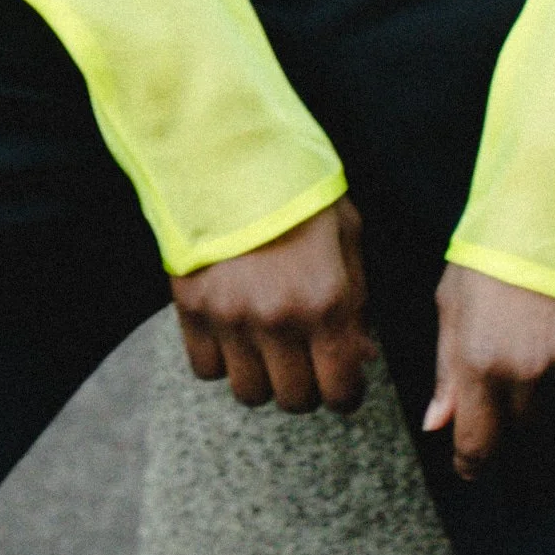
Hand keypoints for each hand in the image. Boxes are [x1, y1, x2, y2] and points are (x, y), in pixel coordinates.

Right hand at [170, 196, 375, 414]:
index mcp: (326, 301)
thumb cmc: (298, 191)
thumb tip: (361, 356)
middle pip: (294, 400)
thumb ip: (356, 301)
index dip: (346, 393)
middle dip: (306, 386)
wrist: (230, 154)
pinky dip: (221, 360)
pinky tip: (233, 332)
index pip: (340, 392)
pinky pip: (207, 370)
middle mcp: (278, 320)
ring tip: (267, 346)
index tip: (342, 383)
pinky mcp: (193, 310)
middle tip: (306, 360)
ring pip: (249, 393)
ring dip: (262, 378)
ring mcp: (231, 318)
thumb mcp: (346, 235)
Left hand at [423, 264, 554, 481]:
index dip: (473, 462)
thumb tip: (438, 424)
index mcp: (481, 364)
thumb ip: (447, 371)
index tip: (472, 460)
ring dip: (550, 400)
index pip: (478, 450)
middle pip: (523, 437)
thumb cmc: (494, 246)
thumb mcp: (453, 303)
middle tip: (508, 384)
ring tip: (540, 348)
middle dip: (511, 424)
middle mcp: (530, 375)